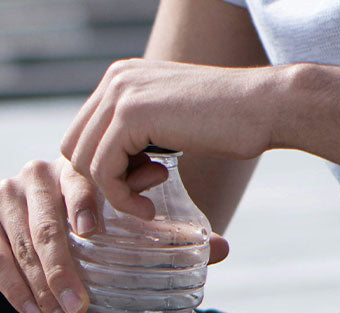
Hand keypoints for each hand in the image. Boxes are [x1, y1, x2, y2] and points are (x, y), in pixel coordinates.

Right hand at [0, 156, 230, 312]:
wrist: (34, 232)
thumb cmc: (93, 230)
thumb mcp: (128, 228)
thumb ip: (167, 235)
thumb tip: (222, 248)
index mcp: (73, 168)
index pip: (79, 184)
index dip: (85, 205)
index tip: (93, 232)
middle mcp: (33, 176)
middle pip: (48, 226)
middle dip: (64, 273)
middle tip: (82, 308)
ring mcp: (2, 196)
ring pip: (21, 247)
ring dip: (41, 290)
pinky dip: (12, 288)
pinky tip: (32, 311)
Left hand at [60, 59, 272, 217]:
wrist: (265, 107)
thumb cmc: (228, 123)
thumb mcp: (170, 122)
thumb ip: (137, 133)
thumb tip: (107, 167)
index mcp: (121, 78)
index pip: (82, 134)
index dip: (100, 171)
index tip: (134, 190)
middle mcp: (115, 78)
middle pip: (74, 147)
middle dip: (99, 183)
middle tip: (140, 196)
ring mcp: (120, 92)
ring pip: (84, 161)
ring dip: (114, 193)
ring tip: (149, 201)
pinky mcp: (131, 114)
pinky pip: (103, 171)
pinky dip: (121, 198)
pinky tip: (148, 208)